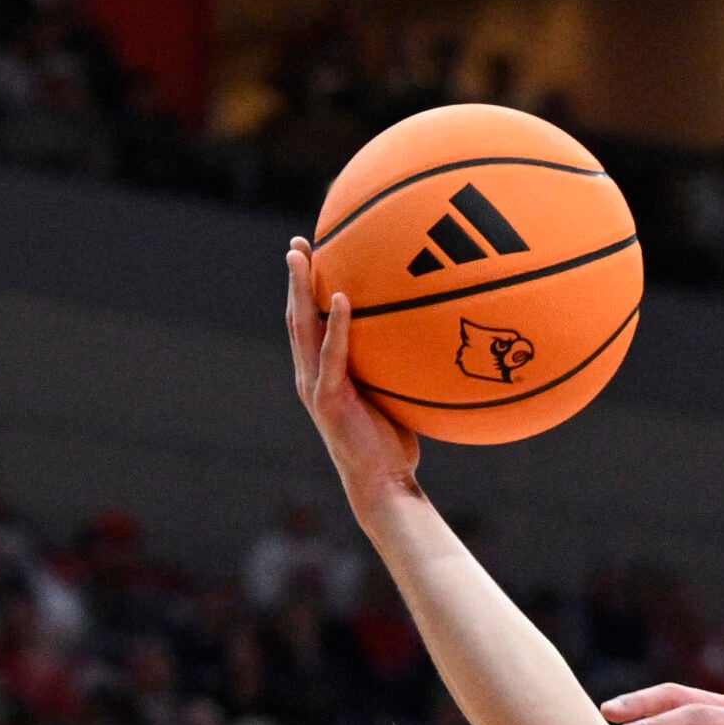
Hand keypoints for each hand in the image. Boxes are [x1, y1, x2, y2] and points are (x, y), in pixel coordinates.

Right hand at [285, 237, 421, 510]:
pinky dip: (336, 326)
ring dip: (301, 290)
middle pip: (297, 316)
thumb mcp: (391, 395)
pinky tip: (343, 298)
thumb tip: (428, 337)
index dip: (304, 289)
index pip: (308, 323)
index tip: (309, 255)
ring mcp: (314, 385)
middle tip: (297, 243)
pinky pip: (332, 354)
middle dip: (295, 278)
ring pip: (302, 328)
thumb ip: (394, 366)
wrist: (383, 481)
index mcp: (321, 374)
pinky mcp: (328, 397)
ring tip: (301, 256)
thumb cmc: (393, 443)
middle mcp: (310, 375)